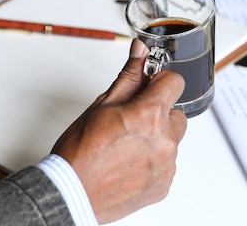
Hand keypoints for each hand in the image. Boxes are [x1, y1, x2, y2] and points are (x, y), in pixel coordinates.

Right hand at [52, 39, 187, 223]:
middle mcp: (164, 142)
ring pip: (171, 139)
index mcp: (149, 116)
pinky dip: (153, 160)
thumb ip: (129, 77)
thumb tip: (140, 52)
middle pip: (176, 113)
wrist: (70, 194)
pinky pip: (167, 163)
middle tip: (131, 121)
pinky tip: (129, 162)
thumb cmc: (80, 153)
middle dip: (158, 113)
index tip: (149, 87)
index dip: (160, 81)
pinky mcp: (164, 185)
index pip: (175, 82)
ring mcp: (166, 166)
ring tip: (126, 145)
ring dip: (156, 138)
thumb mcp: (102, 105)